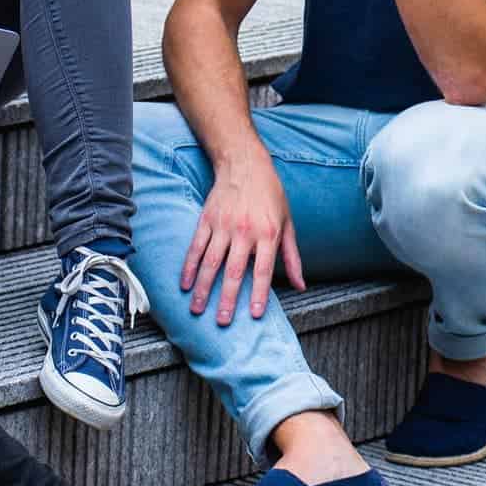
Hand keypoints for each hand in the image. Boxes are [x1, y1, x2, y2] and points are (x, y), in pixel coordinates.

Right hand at [181, 141, 303, 323]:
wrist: (245, 163)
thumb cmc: (270, 194)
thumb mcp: (288, 223)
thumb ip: (292, 257)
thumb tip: (300, 285)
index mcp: (267, 234)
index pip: (263, 270)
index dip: (259, 294)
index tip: (254, 315)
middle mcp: (244, 231)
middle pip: (234, 271)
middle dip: (227, 299)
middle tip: (223, 322)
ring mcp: (223, 225)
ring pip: (210, 262)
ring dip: (203, 288)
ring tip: (198, 309)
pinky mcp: (207, 219)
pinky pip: (196, 246)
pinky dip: (189, 266)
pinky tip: (185, 283)